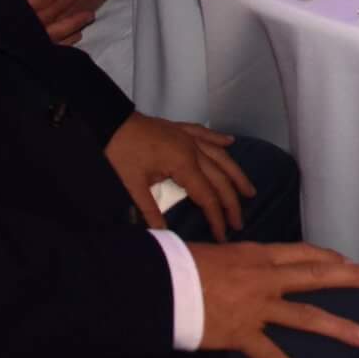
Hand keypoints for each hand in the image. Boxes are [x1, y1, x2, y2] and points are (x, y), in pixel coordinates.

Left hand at [0, 0, 121, 44]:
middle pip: (43, 22)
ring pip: (53, 32)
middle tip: (1, 30)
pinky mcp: (75, 20)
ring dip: (37, 36)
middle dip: (24, 26)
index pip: (37, 3)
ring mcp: (72, 16)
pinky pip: (63, 35)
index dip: (18, 7)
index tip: (1, 8)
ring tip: (17, 40)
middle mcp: (67, 7)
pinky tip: (38, 45)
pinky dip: (52, 40)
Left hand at [106, 114, 254, 240]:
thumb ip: (150, 211)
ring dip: (236, 174)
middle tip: (240, 223)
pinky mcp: (181, 129)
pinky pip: (206, 134)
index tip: (223, 236)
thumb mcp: (132, 185)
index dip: (216, 217)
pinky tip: (231, 142)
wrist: (109, 122)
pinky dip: (220, 139)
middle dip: (231, 203)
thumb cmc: (120, 153)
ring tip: (249, 190)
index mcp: (183, 164)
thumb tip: (164, 235)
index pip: (207, 196)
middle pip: (220, 179)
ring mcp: (189, 137)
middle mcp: (193, 149)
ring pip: (221, 156)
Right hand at [189, 241, 358, 357]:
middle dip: (351, 277)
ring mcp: (257, 307)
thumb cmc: (180, 263)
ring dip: (338, 327)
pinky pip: (271, 356)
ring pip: (305, 316)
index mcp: (258, 255)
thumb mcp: (216, 252)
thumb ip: (238, 261)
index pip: (302, 253)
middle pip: (316, 274)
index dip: (327, 257)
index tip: (346, 261)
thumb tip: (242, 264)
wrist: (160, 284)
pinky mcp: (242, 334)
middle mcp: (265, 278)